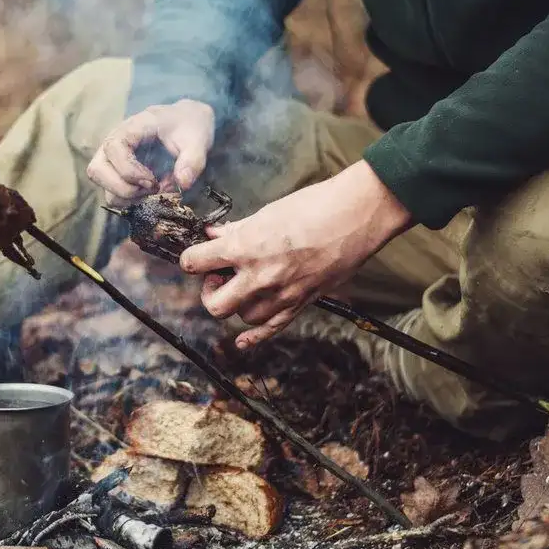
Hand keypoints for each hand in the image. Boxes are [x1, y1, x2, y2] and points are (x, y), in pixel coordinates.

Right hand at [86, 99, 214, 203]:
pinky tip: (150, 192)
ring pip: (101, 185)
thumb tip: (182, 183)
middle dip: (123, 188)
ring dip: (126, 196)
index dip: (129, 170)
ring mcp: (112, 158)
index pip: (113, 149)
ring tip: (152, 190)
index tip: (153, 182)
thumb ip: (192, 160)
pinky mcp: (117, 172)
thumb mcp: (198, 140)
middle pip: (97, 170)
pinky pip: (112, 192)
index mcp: (132, 128)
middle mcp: (114, 142)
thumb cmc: (188, 128)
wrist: (186, 125)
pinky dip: (129, 199)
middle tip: (151, 188)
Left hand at [179, 161, 412, 348]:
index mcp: (245, 248)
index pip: (195, 262)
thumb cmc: (314, 206)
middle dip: (210, 290)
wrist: (356, 216)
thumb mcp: (267, 212)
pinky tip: (242, 341)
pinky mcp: (300, 304)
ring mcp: (281, 295)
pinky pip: (269, 331)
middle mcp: (259, 277)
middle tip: (220, 275)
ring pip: (241, 318)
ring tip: (244, 287)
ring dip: (237, 304)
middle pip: (215, 304)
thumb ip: (237, 229)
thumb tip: (213, 234)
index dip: (191, 259)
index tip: (197, 257)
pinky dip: (252, 339)